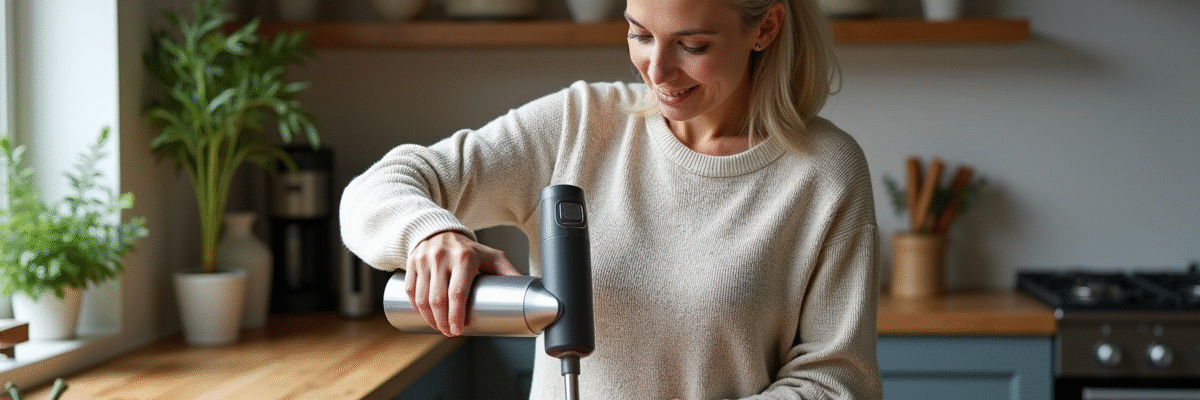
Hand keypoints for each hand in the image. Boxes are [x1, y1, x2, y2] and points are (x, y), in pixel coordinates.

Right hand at [405, 231, 520, 335]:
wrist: (441, 231)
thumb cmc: (469, 249)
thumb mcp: (491, 256)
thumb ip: (508, 272)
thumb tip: (529, 291)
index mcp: (464, 257)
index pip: (457, 292)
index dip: (456, 315)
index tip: (458, 330)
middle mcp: (442, 257)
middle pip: (438, 298)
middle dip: (442, 321)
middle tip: (450, 332)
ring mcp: (424, 259)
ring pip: (421, 297)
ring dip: (429, 318)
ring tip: (439, 327)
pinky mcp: (411, 263)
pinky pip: (410, 291)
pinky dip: (416, 307)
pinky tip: (424, 316)